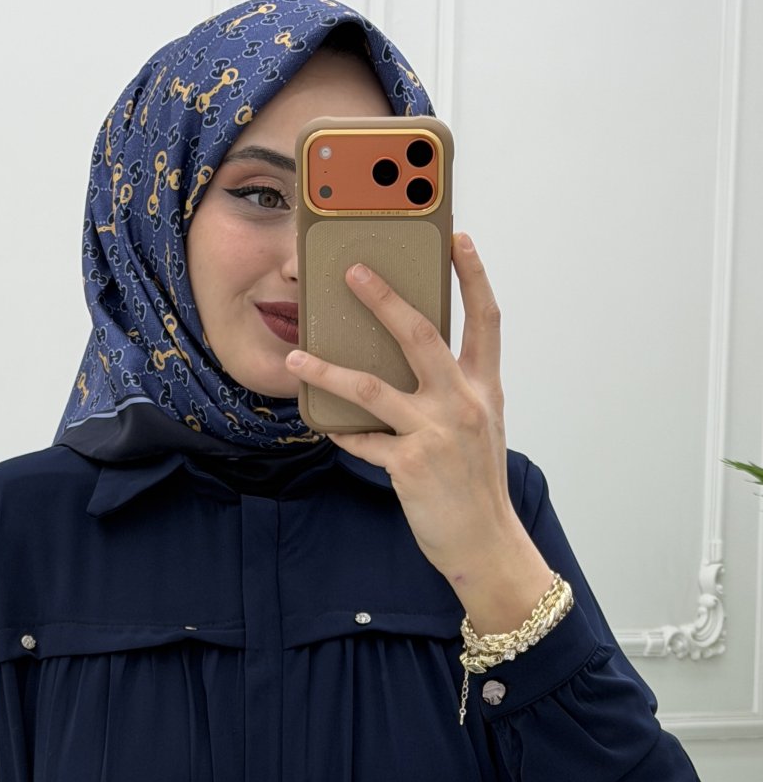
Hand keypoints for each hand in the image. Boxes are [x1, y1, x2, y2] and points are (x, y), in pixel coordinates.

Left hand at [285, 234, 522, 580]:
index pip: (485, 320)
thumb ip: (455, 391)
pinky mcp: (409, 464)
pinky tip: (322, 424)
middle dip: (383, 298)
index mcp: (484, 388)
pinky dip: (341, 432)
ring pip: (370, 387)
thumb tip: (416, 362)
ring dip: (327, 370)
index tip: (458, 240)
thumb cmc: (477, 485)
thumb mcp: (479, 428)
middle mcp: (462, 403)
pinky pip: (362, 441)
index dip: (474, 276)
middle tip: (352, 271)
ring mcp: (435, 433)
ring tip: (296, 357)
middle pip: (420, 335)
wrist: (485, 542)